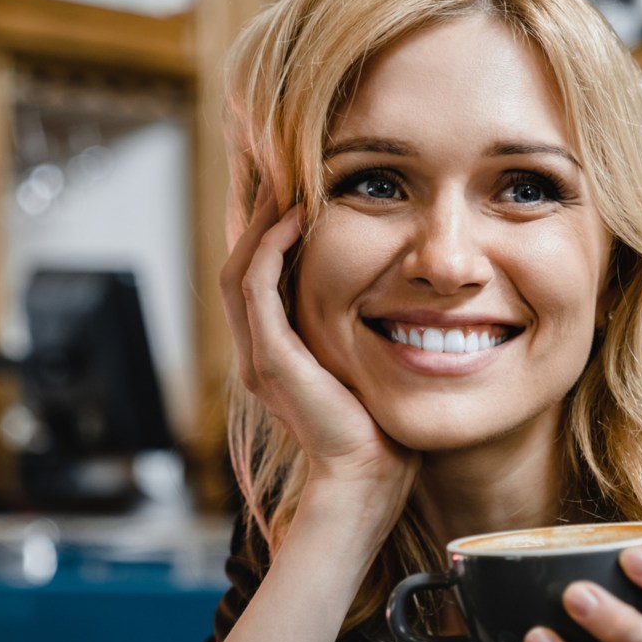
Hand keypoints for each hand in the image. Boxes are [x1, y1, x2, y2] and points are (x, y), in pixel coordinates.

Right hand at [219, 183, 418, 505]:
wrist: (368, 476)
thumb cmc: (379, 428)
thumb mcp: (369, 367)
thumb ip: (365, 334)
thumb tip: (401, 298)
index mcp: (279, 352)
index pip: (261, 276)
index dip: (269, 230)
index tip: (293, 187)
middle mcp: (260, 351)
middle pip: (240, 262)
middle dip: (254, 213)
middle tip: (272, 164)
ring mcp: (261, 355)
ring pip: (240, 268)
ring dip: (257, 220)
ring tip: (280, 179)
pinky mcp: (272, 360)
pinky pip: (257, 290)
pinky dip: (270, 250)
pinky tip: (293, 218)